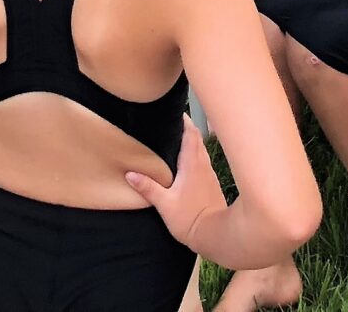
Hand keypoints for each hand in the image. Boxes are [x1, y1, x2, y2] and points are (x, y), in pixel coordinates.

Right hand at [124, 118, 225, 247]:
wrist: (217, 236)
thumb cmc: (191, 219)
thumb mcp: (165, 204)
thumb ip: (148, 188)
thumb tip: (130, 174)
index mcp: (192, 164)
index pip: (191, 134)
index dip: (184, 121)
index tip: (174, 111)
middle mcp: (203, 165)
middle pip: (197, 139)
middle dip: (186, 128)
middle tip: (171, 122)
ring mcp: (210, 174)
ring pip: (201, 150)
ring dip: (191, 141)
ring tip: (176, 138)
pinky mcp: (212, 184)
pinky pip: (203, 162)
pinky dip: (195, 155)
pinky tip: (186, 162)